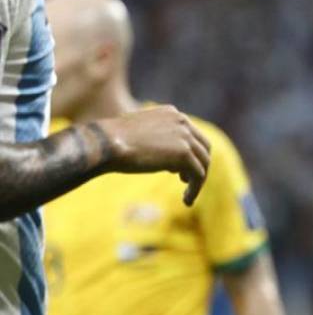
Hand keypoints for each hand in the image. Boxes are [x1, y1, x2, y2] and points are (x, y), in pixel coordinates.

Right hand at [97, 106, 211, 204]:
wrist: (106, 143)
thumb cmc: (112, 141)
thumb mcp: (138, 133)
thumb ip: (155, 139)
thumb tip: (162, 155)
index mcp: (172, 114)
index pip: (192, 134)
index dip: (191, 153)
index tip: (181, 169)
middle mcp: (182, 122)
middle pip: (203, 147)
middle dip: (199, 165)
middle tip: (186, 181)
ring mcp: (185, 137)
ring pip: (203, 162)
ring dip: (198, 181)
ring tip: (188, 196)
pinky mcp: (184, 154)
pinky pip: (198, 174)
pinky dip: (195, 189)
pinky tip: (186, 200)